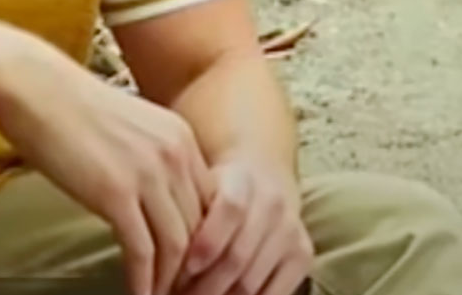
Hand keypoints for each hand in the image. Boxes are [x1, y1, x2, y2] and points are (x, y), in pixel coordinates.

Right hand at [0, 45, 215, 294]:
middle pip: (201, 228)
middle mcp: (175, 155)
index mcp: (181, 138)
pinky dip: (143, 281)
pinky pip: (142, 251)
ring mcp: (148, 174)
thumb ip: (151, 158)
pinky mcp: (116, 194)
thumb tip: (154, 200)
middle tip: (181, 290)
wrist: (35, 88)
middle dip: (193, 268)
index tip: (193, 266)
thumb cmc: (70, 108)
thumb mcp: (130, 127)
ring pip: (177, 246)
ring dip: (170, 281)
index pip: (212, 203)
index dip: (205, 241)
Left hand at [177, 156, 312, 294]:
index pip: (231, 210)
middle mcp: (273, 204)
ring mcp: (291, 232)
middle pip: (238, 257)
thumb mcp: (199, 187)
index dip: (207, 243)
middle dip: (202, 287)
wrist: (265, 177)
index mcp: (243, 180)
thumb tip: (158, 258)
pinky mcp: (303, 255)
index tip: (182, 269)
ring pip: (251, 283)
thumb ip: (183, 215)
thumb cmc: (218, 189)